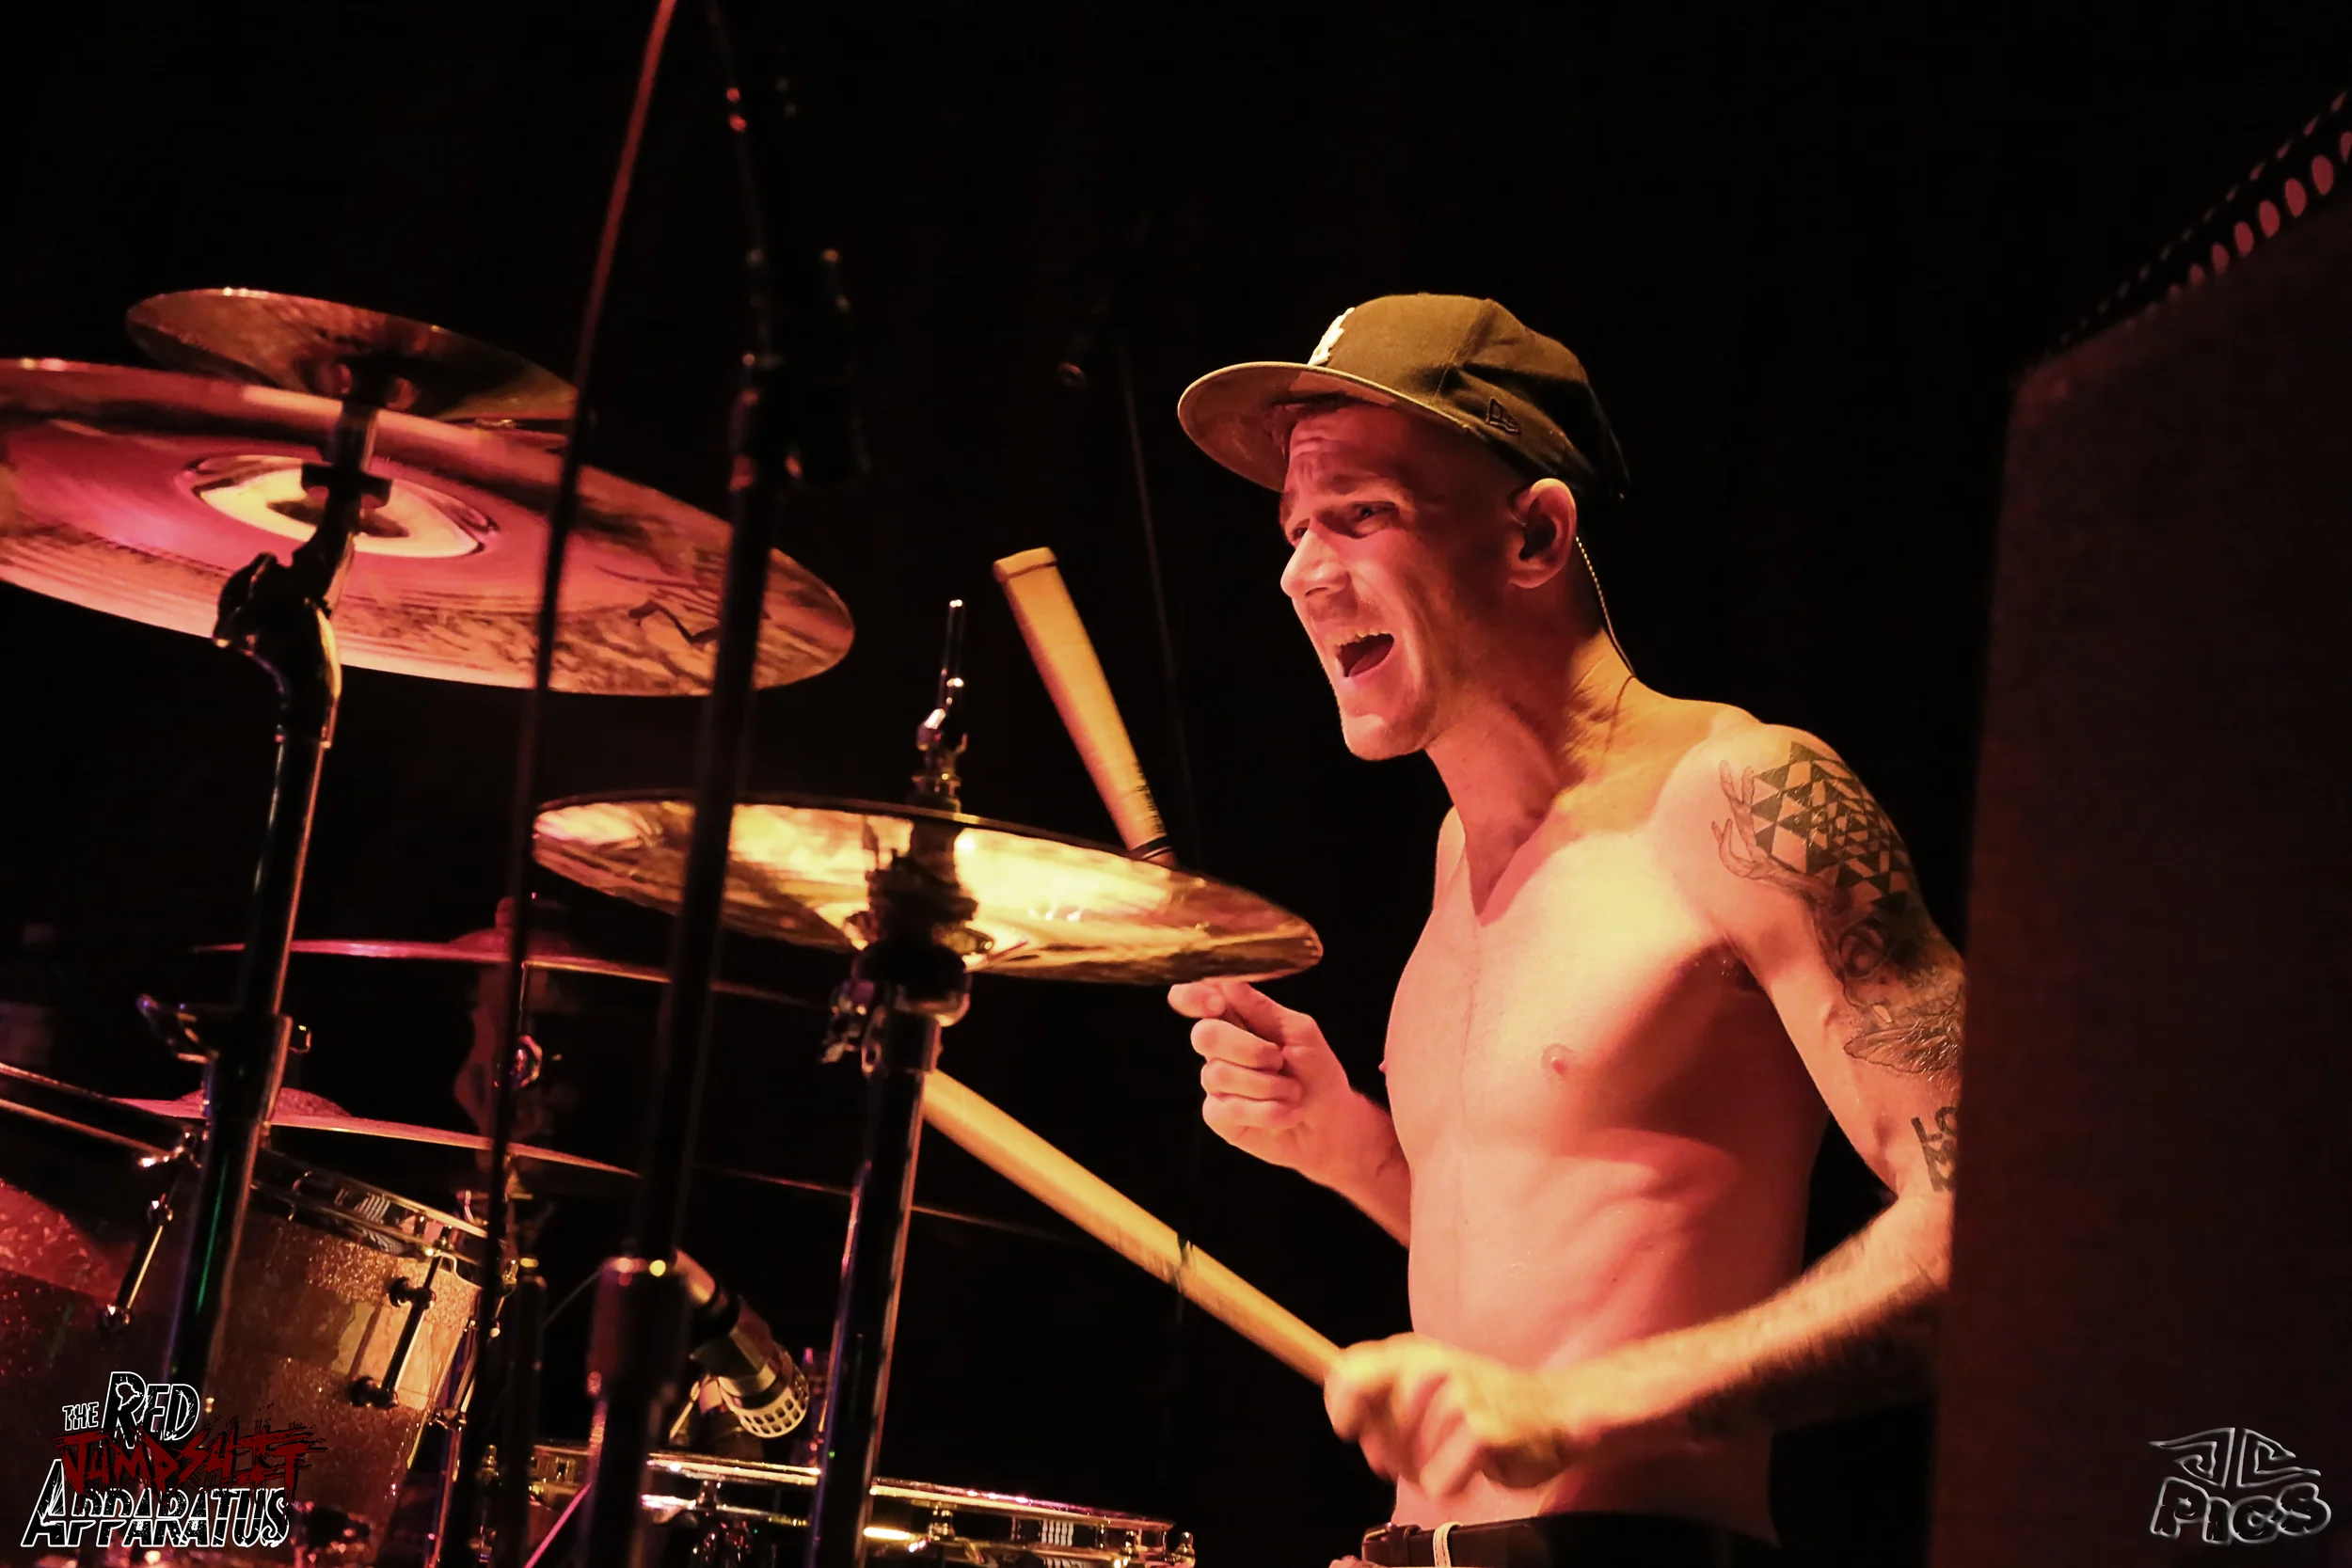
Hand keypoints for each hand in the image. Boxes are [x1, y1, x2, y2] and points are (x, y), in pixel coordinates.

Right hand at [1167, 979, 1382, 1187]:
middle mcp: (1220, 1049)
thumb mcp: (1300, 1031)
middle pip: (1204, 1035)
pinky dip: (1267, 1111)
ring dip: (1267, 1085)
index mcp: (1236, 1018)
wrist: (1331, 1123)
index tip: (1217, 1003)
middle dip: (1247, 1049)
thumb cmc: (1317, 1072)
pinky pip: (1229, 1109)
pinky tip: (1286, 1113)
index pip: (1195, 998)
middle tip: (1279, 1060)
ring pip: (1217, 1075)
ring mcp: (1216, 1083)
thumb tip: (1225, 981)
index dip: (1194, 996)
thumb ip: (1260, 1008)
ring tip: (1292, 1092)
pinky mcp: (1218, 1116)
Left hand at [1324, 1335, 1687, 1498]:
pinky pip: (1438, 1481)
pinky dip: (1451, 1485)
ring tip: (1451, 1454)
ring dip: (1423, 1472)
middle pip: (1375, 1428)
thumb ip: (1381, 1400)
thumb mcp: (1423, 1387)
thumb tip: (1352, 1429)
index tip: (1353, 1431)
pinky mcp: (1482, 1427)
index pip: (1346, 1372)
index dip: (1341, 1409)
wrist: (1554, 1411)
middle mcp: (1430, 1365)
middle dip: (1390, 1454)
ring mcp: (1458, 1393)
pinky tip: (1474, 1466)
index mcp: (1409, 1351)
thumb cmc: (1479, 1404)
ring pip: (1405, 1460)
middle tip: (1418, 1453)